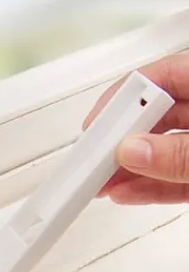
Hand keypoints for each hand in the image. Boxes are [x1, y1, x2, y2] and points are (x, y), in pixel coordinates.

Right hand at [84, 52, 188, 203]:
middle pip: (154, 118)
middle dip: (119, 142)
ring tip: (99, 184)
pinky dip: (150, 188)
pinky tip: (124, 193)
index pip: (160, 78)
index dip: (122, 100)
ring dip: (127, 170)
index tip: (94, 128)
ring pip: (161, 151)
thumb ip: (180, 152)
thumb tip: (133, 151)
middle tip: (92, 162)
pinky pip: (175, 177)